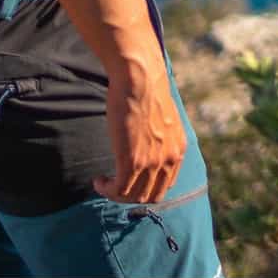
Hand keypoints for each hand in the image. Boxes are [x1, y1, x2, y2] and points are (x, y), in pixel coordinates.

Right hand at [94, 52, 186, 204]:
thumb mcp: (163, 122)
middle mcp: (170, 159)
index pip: (165, 185)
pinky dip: (107, 190)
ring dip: (116, 194)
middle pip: (151, 196)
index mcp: (179, 150)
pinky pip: (119, 190)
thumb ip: (161, 139)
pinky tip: (98, 180)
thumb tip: (148, 147)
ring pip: (134, 196)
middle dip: (131, 196)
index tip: (130, 181)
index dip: (145, 188)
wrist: (140, 80)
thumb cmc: (147, 95)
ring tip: (104, 183)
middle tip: (115, 186)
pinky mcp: (132, 161)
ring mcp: (152, 162)